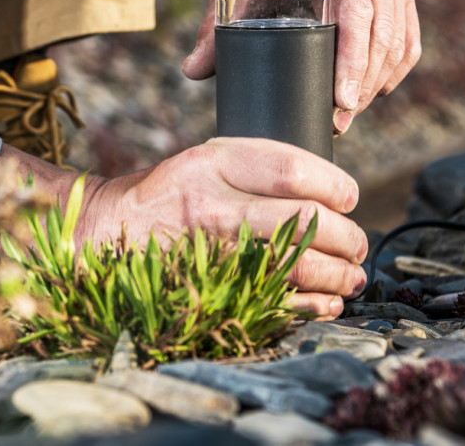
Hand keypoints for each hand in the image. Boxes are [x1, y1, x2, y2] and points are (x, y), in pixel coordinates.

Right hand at [78, 137, 367, 318]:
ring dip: (339, 274)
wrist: (107, 231)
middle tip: (356, 243)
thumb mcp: (201, 159)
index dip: (336, 186)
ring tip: (350, 275)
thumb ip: (255, 165)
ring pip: (297, 265)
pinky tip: (326, 301)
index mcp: (210, 163)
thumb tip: (327, 187)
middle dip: (347, 236)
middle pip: (304, 219)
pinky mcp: (208, 287)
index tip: (348, 197)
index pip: (293, 170)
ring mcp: (209, 250)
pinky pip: (278, 303)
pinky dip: (314, 306)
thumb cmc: (166, 194)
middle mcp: (210, 204)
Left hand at [182, 0, 420, 133]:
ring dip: (380, 77)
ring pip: (399, 32)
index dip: (352, 60)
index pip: (354, 10)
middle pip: (382, 27)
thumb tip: (192, 71)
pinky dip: (396, 63)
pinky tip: (377, 89)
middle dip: (364, 80)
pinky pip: (408, 29)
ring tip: (352, 112)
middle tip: (342, 118)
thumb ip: (214, 27)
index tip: (341, 101)